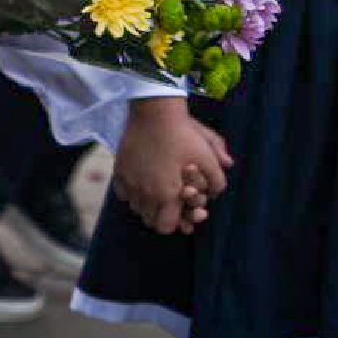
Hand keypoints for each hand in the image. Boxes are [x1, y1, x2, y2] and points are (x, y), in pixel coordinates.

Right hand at [114, 98, 231, 235]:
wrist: (154, 111)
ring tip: (158, 192)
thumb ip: (217, 179)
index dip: (175, 222)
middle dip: (162, 215)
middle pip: (149, 221)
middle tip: (171, 201)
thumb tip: (218, 192)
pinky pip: (124, 193)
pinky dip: (132, 193)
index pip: (165, 227)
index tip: (181, 210)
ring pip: (136, 208)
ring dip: (147, 205)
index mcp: (166, 194)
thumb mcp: (207, 155)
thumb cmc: (183, 134)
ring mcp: (129, 183)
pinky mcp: (118, 171)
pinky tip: (142, 182)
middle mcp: (143, 194)